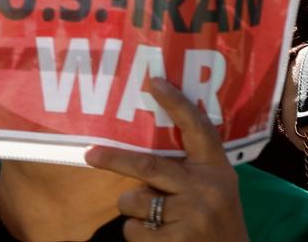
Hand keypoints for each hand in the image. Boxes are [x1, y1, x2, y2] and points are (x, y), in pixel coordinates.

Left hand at [85, 81, 247, 240]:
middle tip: (90, 154)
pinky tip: (160, 239)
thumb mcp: (213, 189)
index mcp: (217, 171)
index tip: (155, 81)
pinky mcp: (179, 240)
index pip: (199, 130)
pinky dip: (137, 234)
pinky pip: (133, 229)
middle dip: (113, 159)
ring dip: (134, 210)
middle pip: (147, 165)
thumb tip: (136, 143)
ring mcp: (194, 216)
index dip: (177, 104)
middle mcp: (208, 190)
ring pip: (134, 201)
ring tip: (158, 219)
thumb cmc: (214, 221)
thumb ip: (186, 168)